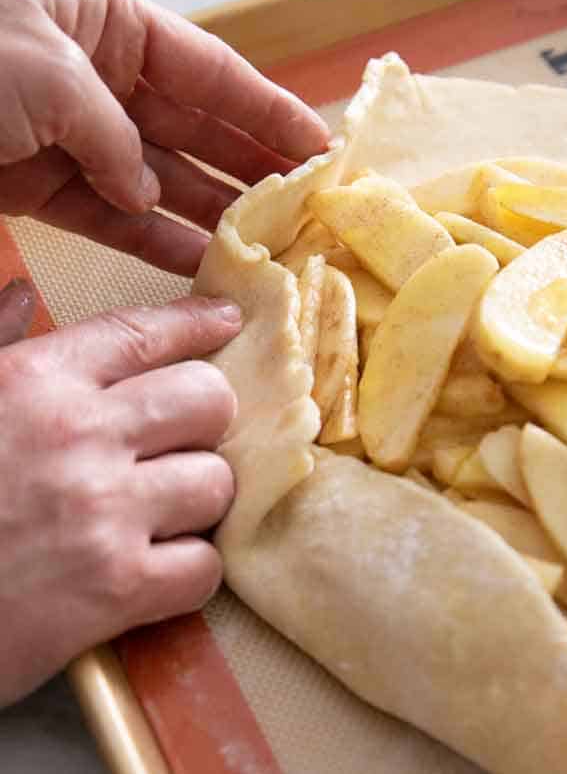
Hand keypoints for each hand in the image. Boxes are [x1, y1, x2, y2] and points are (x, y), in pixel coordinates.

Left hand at [0, 0, 329, 275]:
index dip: (270, 113)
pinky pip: (117, 218)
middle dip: (253, 170)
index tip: (324, 151)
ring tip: (269, 250)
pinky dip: (156, 243)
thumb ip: (115, 135)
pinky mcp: (43, 188)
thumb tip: (147, 195)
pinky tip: (203, 267)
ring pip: (164, 180)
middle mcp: (102, 77)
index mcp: (109, 21)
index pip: (212, 72)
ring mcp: (75, 135)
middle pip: (198, 129)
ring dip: (215, 215)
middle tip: (308, 210)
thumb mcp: (45, 73)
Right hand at [0, 296, 241, 705]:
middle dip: (205, 421)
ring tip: (157, 518)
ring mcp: (102, 510)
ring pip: (218, 483)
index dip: (198, 323)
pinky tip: (151, 576)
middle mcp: (77, 435)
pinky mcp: (115, 587)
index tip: (228, 320)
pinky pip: (206, 566)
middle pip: (209, 399)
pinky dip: (187, 575)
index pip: (143, 333)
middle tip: (179, 446)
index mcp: (31, 382)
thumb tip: (21, 295)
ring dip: (196, 504)